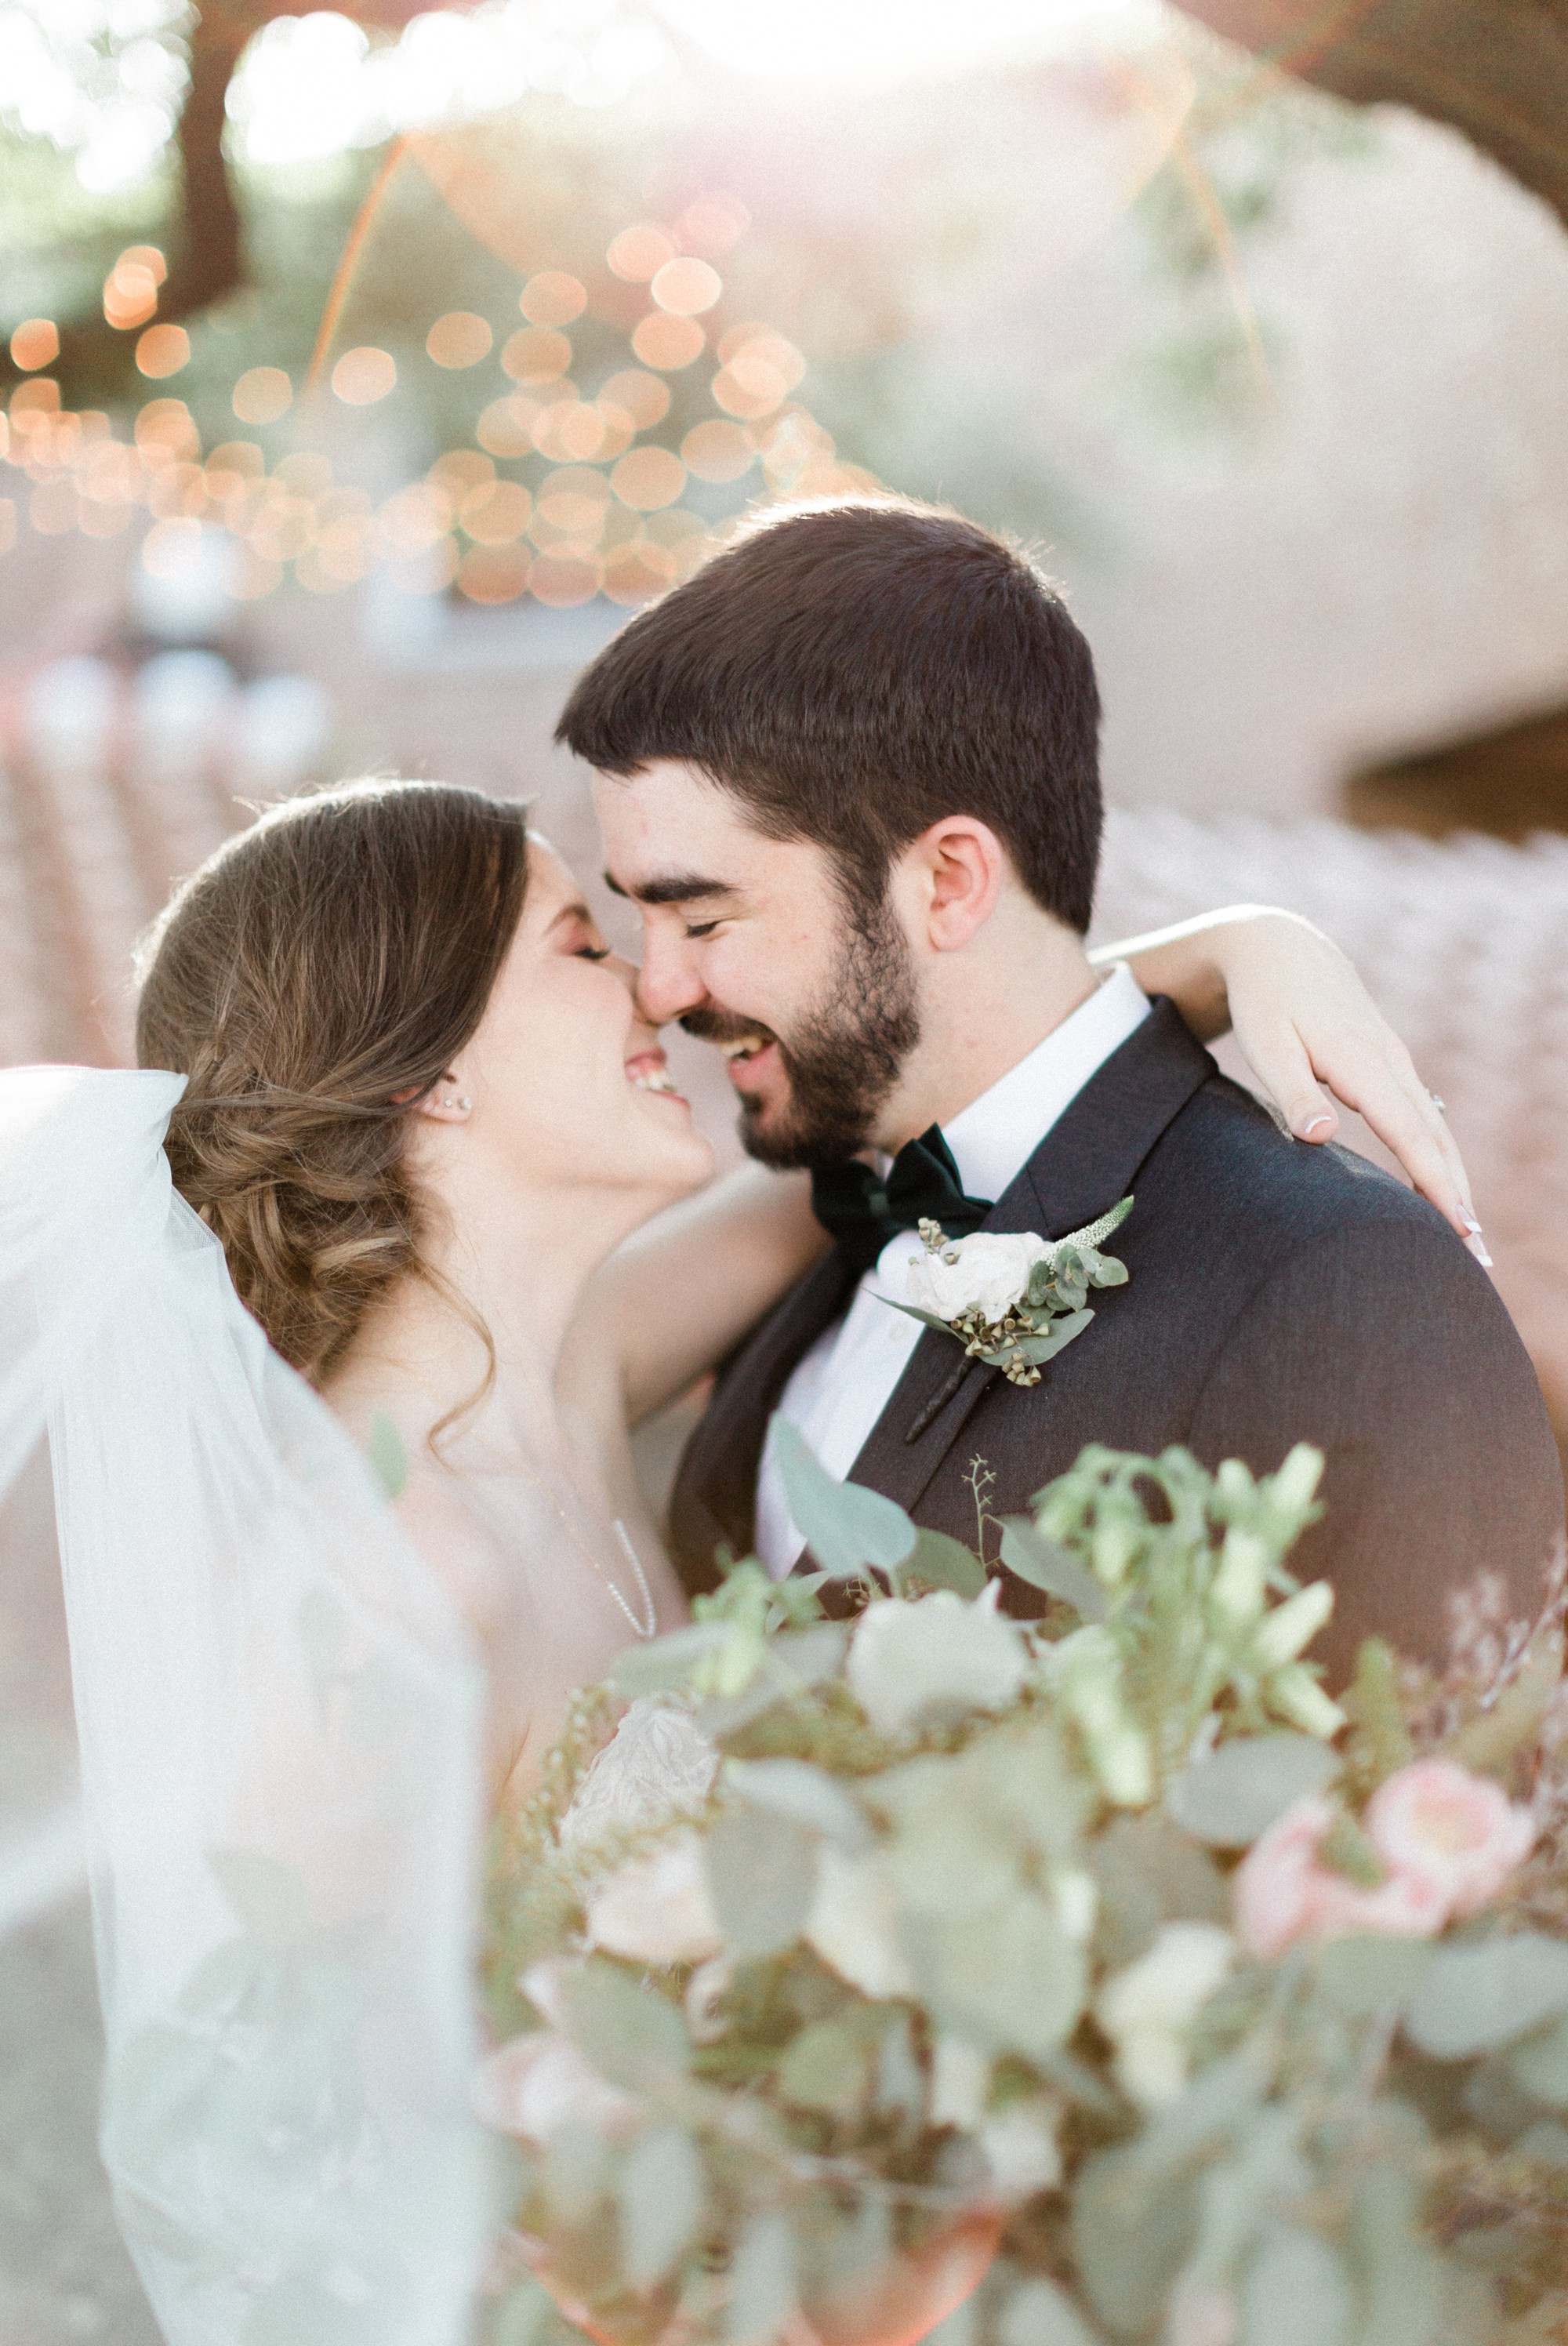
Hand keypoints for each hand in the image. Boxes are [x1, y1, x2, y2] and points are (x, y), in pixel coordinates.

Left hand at [1208, 911, 1485, 1257]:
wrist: (1279, 947)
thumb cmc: (1264, 1002)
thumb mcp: (1266, 1045)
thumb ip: (1292, 1093)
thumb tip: (1321, 1137)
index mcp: (1361, 1062)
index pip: (1410, 1135)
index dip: (1437, 1185)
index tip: (1460, 1229)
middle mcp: (1389, 1061)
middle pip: (1434, 1139)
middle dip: (1458, 1196)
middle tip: (1478, 1256)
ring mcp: (1394, 1059)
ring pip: (1434, 1128)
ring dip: (1453, 1178)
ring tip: (1467, 1231)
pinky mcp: (1388, 1060)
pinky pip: (1421, 1115)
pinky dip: (1436, 1153)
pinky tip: (1442, 1183)